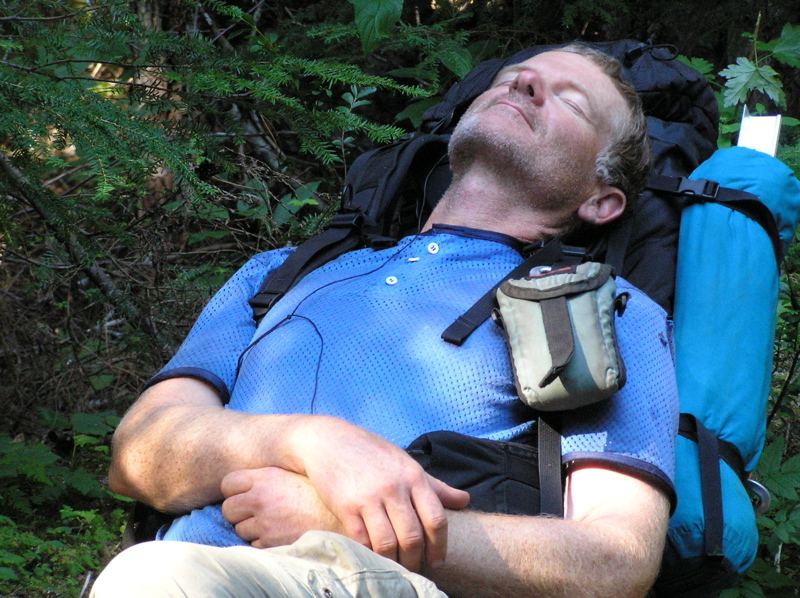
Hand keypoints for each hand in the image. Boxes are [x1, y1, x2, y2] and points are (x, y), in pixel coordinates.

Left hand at [221, 467, 340, 547]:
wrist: (340, 517)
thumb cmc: (318, 493)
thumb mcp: (292, 474)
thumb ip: (268, 476)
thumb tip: (247, 482)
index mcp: (265, 478)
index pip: (228, 483)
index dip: (234, 490)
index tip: (243, 494)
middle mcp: (261, 499)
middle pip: (229, 509)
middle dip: (238, 512)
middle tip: (254, 511)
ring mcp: (265, 523)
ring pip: (241, 529)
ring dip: (252, 528)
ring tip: (274, 522)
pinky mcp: (271, 543)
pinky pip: (256, 544)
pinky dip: (264, 541)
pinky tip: (282, 532)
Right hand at [288, 416, 469, 571]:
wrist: (329, 440)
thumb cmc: (372, 453)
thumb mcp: (406, 463)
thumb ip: (435, 486)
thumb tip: (464, 500)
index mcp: (413, 476)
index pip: (436, 519)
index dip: (440, 546)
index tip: (438, 560)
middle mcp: (394, 487)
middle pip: (413, 536)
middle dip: (417, 560)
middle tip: (416, 569)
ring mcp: (369, 497)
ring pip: (388, 543)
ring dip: (395, 562)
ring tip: (397, 568)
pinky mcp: (346, 506)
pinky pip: (363, 541)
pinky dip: (371, 555)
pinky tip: (374, 558)